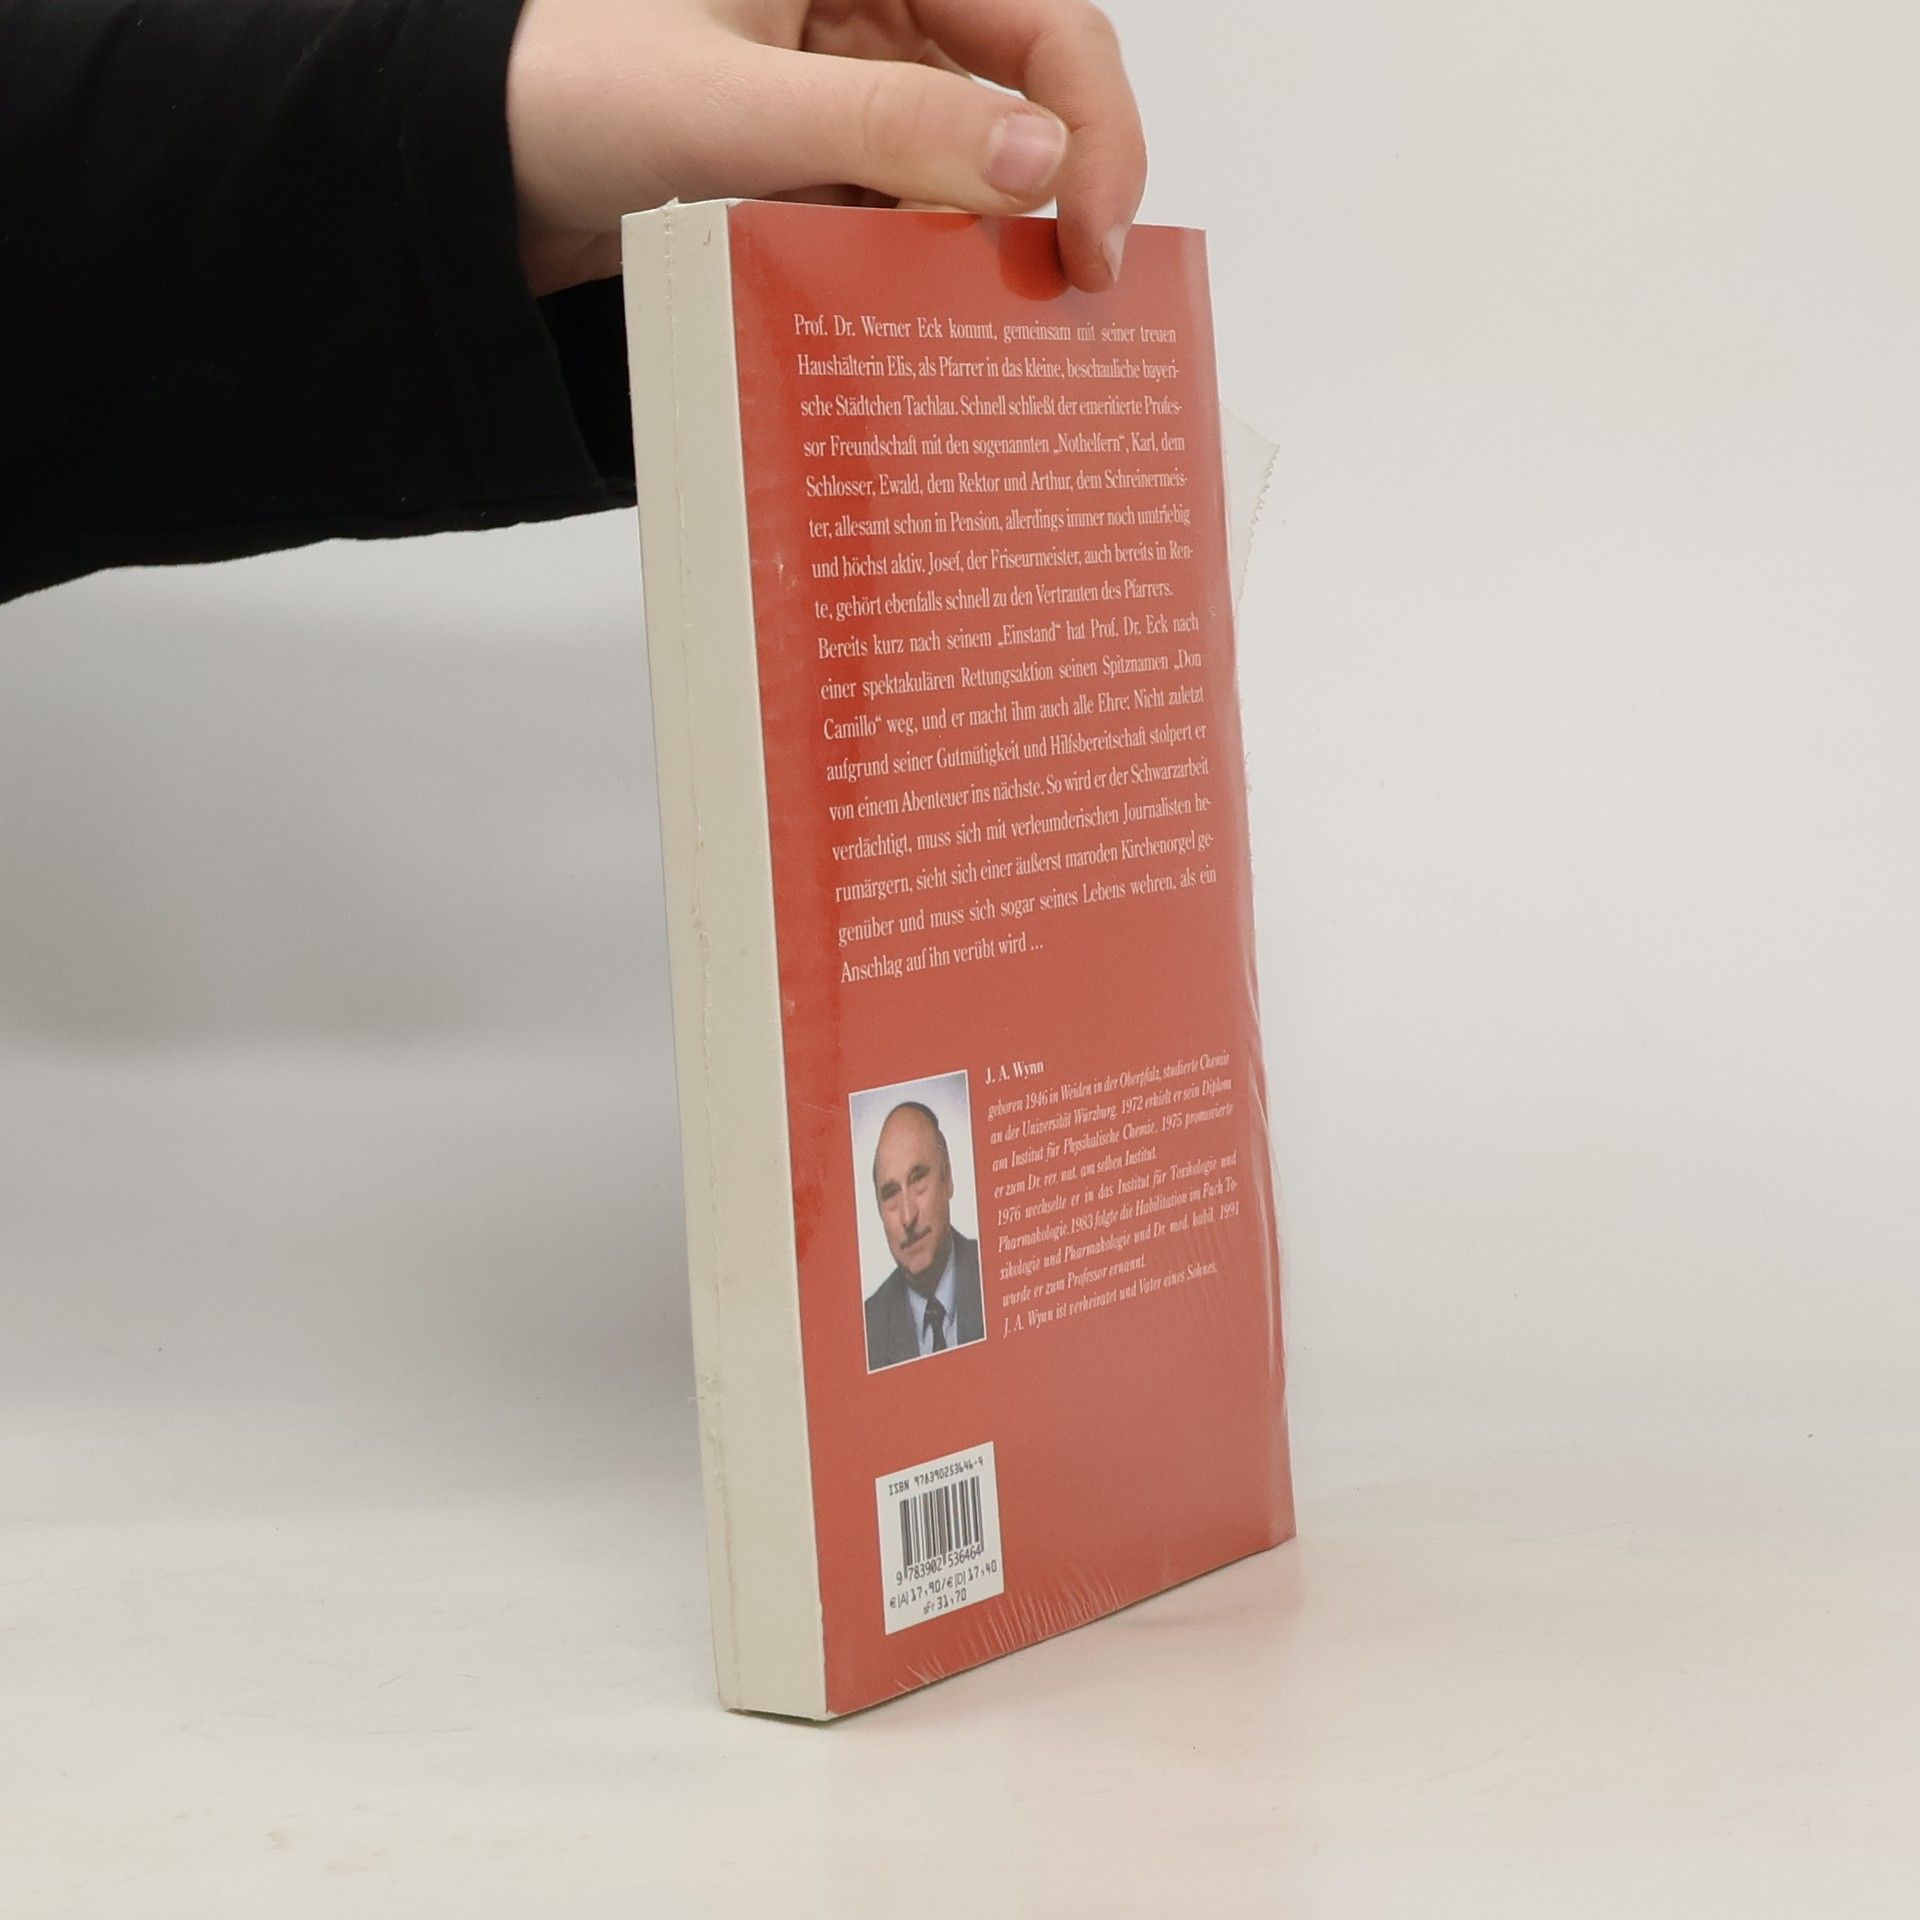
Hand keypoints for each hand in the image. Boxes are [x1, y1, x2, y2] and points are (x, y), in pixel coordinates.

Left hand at [505, 0, 1145, 295]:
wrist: (460, 175)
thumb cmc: (555, 94)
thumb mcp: (727, 108)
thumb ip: (885, 125)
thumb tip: (1037, 164)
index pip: (1041, 21)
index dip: (1095, 126)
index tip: (1094, 238)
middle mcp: (868, 7)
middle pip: (1022, 99)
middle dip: (1053, 198)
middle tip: (1064, 302)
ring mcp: (846, 92)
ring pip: (969, 169)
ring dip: (985, 248)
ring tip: (993, 334)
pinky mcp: (818, 165)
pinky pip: (904, 216)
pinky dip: (918, 271)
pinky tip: (920, 325)